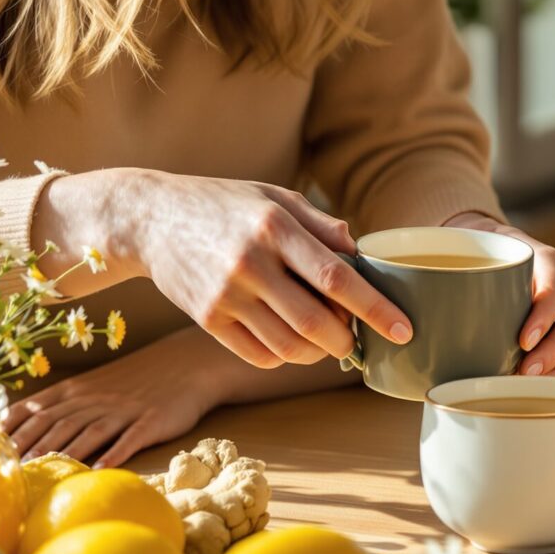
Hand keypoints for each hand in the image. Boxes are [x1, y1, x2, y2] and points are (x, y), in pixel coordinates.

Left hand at [6, 327, 235, 466]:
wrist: (185, 366)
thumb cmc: (134, 381)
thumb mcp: (92, 386)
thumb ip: (61, 405)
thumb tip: (21, 428)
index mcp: (76, 391)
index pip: (35, 409)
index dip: (12, 430)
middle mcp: (94, 399)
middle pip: (56, 423)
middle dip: (30, 446)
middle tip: (7, 469)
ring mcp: (122, 410)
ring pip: (88, 432)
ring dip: (64, 452)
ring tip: (45, 472)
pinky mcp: (150, 422)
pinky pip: (129, 439)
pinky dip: (113, 455)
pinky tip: (100, 471)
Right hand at [36, 169, 408, 368]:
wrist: (151, 218)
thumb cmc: (223, 204)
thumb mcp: (274, 197)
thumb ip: (321, 224)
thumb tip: (360, 251)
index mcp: (275, 227)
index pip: (337, 278)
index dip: (375, 308)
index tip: (403, 329)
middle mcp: (251, 263)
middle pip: (316, 322)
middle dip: (347, 340)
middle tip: (356, 337)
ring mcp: (226, 295)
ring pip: (289, 347)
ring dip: (318, 352)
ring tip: (325, 339)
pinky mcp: (207, 319)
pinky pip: (259, 355)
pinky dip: (286, 356)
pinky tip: (291, 341)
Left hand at [445, 212, 554, 379]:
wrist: (506, 257)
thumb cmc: (485, 264)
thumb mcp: (472, 260)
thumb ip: (455, 284)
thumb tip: (408, 329)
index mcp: (543, 261)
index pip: (554, 283)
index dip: (544, 314)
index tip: (523, 340)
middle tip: (526, 372)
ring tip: (536, 385)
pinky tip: (549, 390)